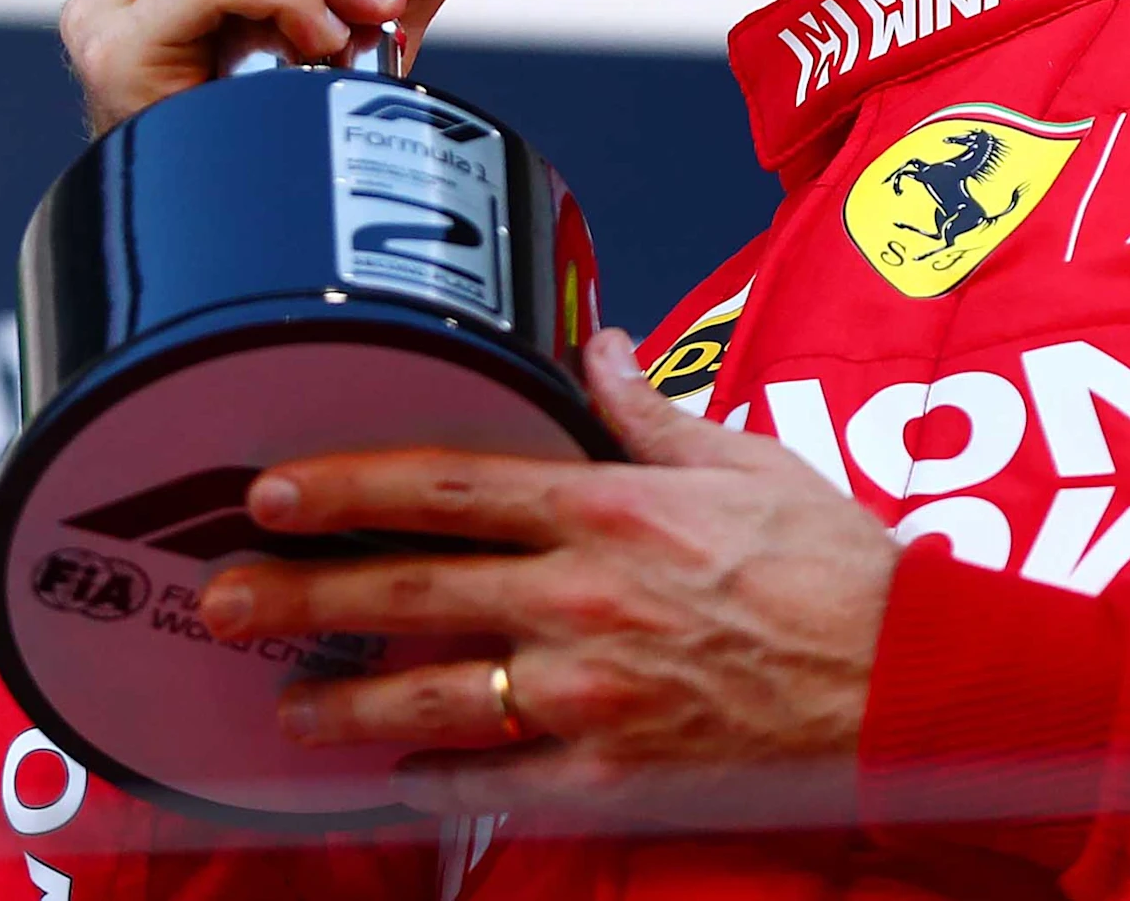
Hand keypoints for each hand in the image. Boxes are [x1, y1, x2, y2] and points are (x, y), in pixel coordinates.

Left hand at [195, 329, 899, 823]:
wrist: (910, 679)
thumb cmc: (837, 565)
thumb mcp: (747, 460)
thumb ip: (650, 412)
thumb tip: (595, 345)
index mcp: (607, 509)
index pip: (445, 484)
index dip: (345, 487)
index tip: (270, 489)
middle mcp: (579, 598)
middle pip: (408, 594)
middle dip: (299, 596)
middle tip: (220, 597)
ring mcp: (587, 696)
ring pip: (430, 698)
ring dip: (344, 704)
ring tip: (285, 708)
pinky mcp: (609, 776)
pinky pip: (496, 783)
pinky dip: (435, 783)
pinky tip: (391, 781)